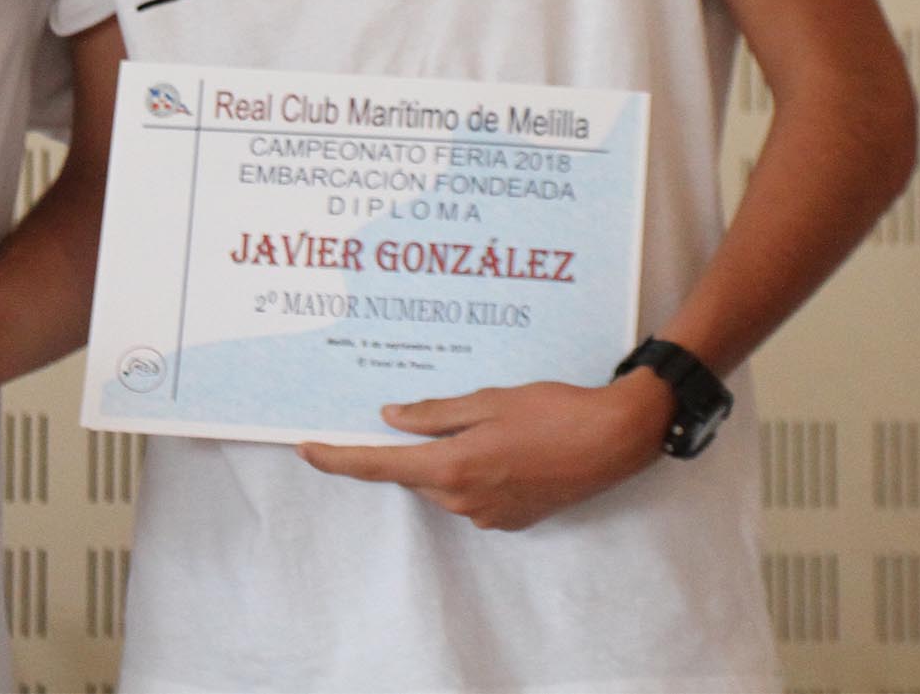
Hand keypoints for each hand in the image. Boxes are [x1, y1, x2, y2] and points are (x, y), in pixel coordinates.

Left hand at [298, 372, 671, 530]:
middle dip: (406, 446)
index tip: (306, 449)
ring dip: (443, 454)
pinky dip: (469, 467)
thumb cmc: (552, 411)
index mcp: (453, 468)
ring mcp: (489, 515)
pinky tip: (498, 441)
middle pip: (413, 473)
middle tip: (407, 409)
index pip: (379, 467)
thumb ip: (434, 414)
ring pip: (442, 481)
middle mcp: (464, 500)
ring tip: (476, 418)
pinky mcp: (511, 518)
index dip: (338, 459)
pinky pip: (470, 491)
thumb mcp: (487, 401)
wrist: (614, 441)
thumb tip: (390, 418)